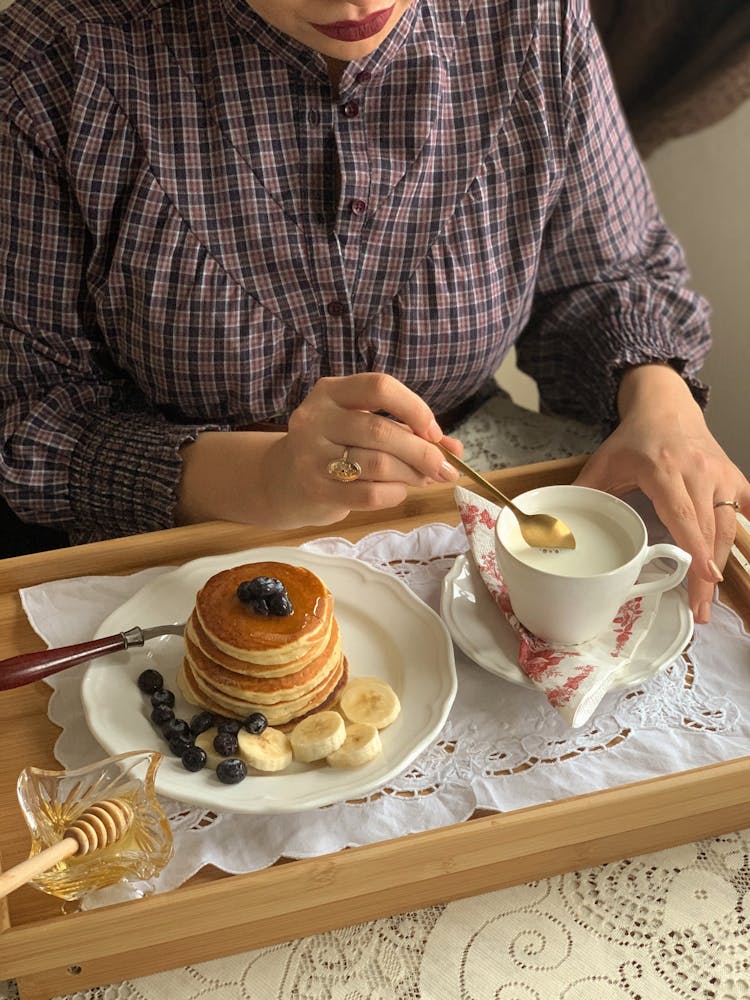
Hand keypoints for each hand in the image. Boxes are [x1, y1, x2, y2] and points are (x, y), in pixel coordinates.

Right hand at [176, 373, 460, 529]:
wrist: (283, 481)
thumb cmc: (334, 448)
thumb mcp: (364, 428)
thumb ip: (409, 433)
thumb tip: (456, 451)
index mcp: (330, 391)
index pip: (380, 387)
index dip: (414, 408)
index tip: (434, 431)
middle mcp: (316, 418)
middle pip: (381, 430)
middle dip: (422, 451)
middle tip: (442, 467)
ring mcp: (311, 455)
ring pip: (378, 463)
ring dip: (411, 474)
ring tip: (422, 479)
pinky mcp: (315, 489)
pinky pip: (369, 494)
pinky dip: (394, 494)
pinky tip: (397, 491)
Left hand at [574, 365, 749, 622]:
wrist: (666, 405)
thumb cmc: (634, 437)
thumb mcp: (604, 461)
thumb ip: (583, 492)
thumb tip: (554, 527)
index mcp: (663, 469)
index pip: (683, 513)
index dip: (694, 546)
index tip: (705, 578)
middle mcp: (698, 471)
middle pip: (708, 528)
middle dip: (706, 573)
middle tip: (699, 611)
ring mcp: (720, 474)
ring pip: (728, 525)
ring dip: (721, 563)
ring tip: (709, 598)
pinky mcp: (734, 477)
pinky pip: (745, 510)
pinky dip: (744, 535)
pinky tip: (735, 563)